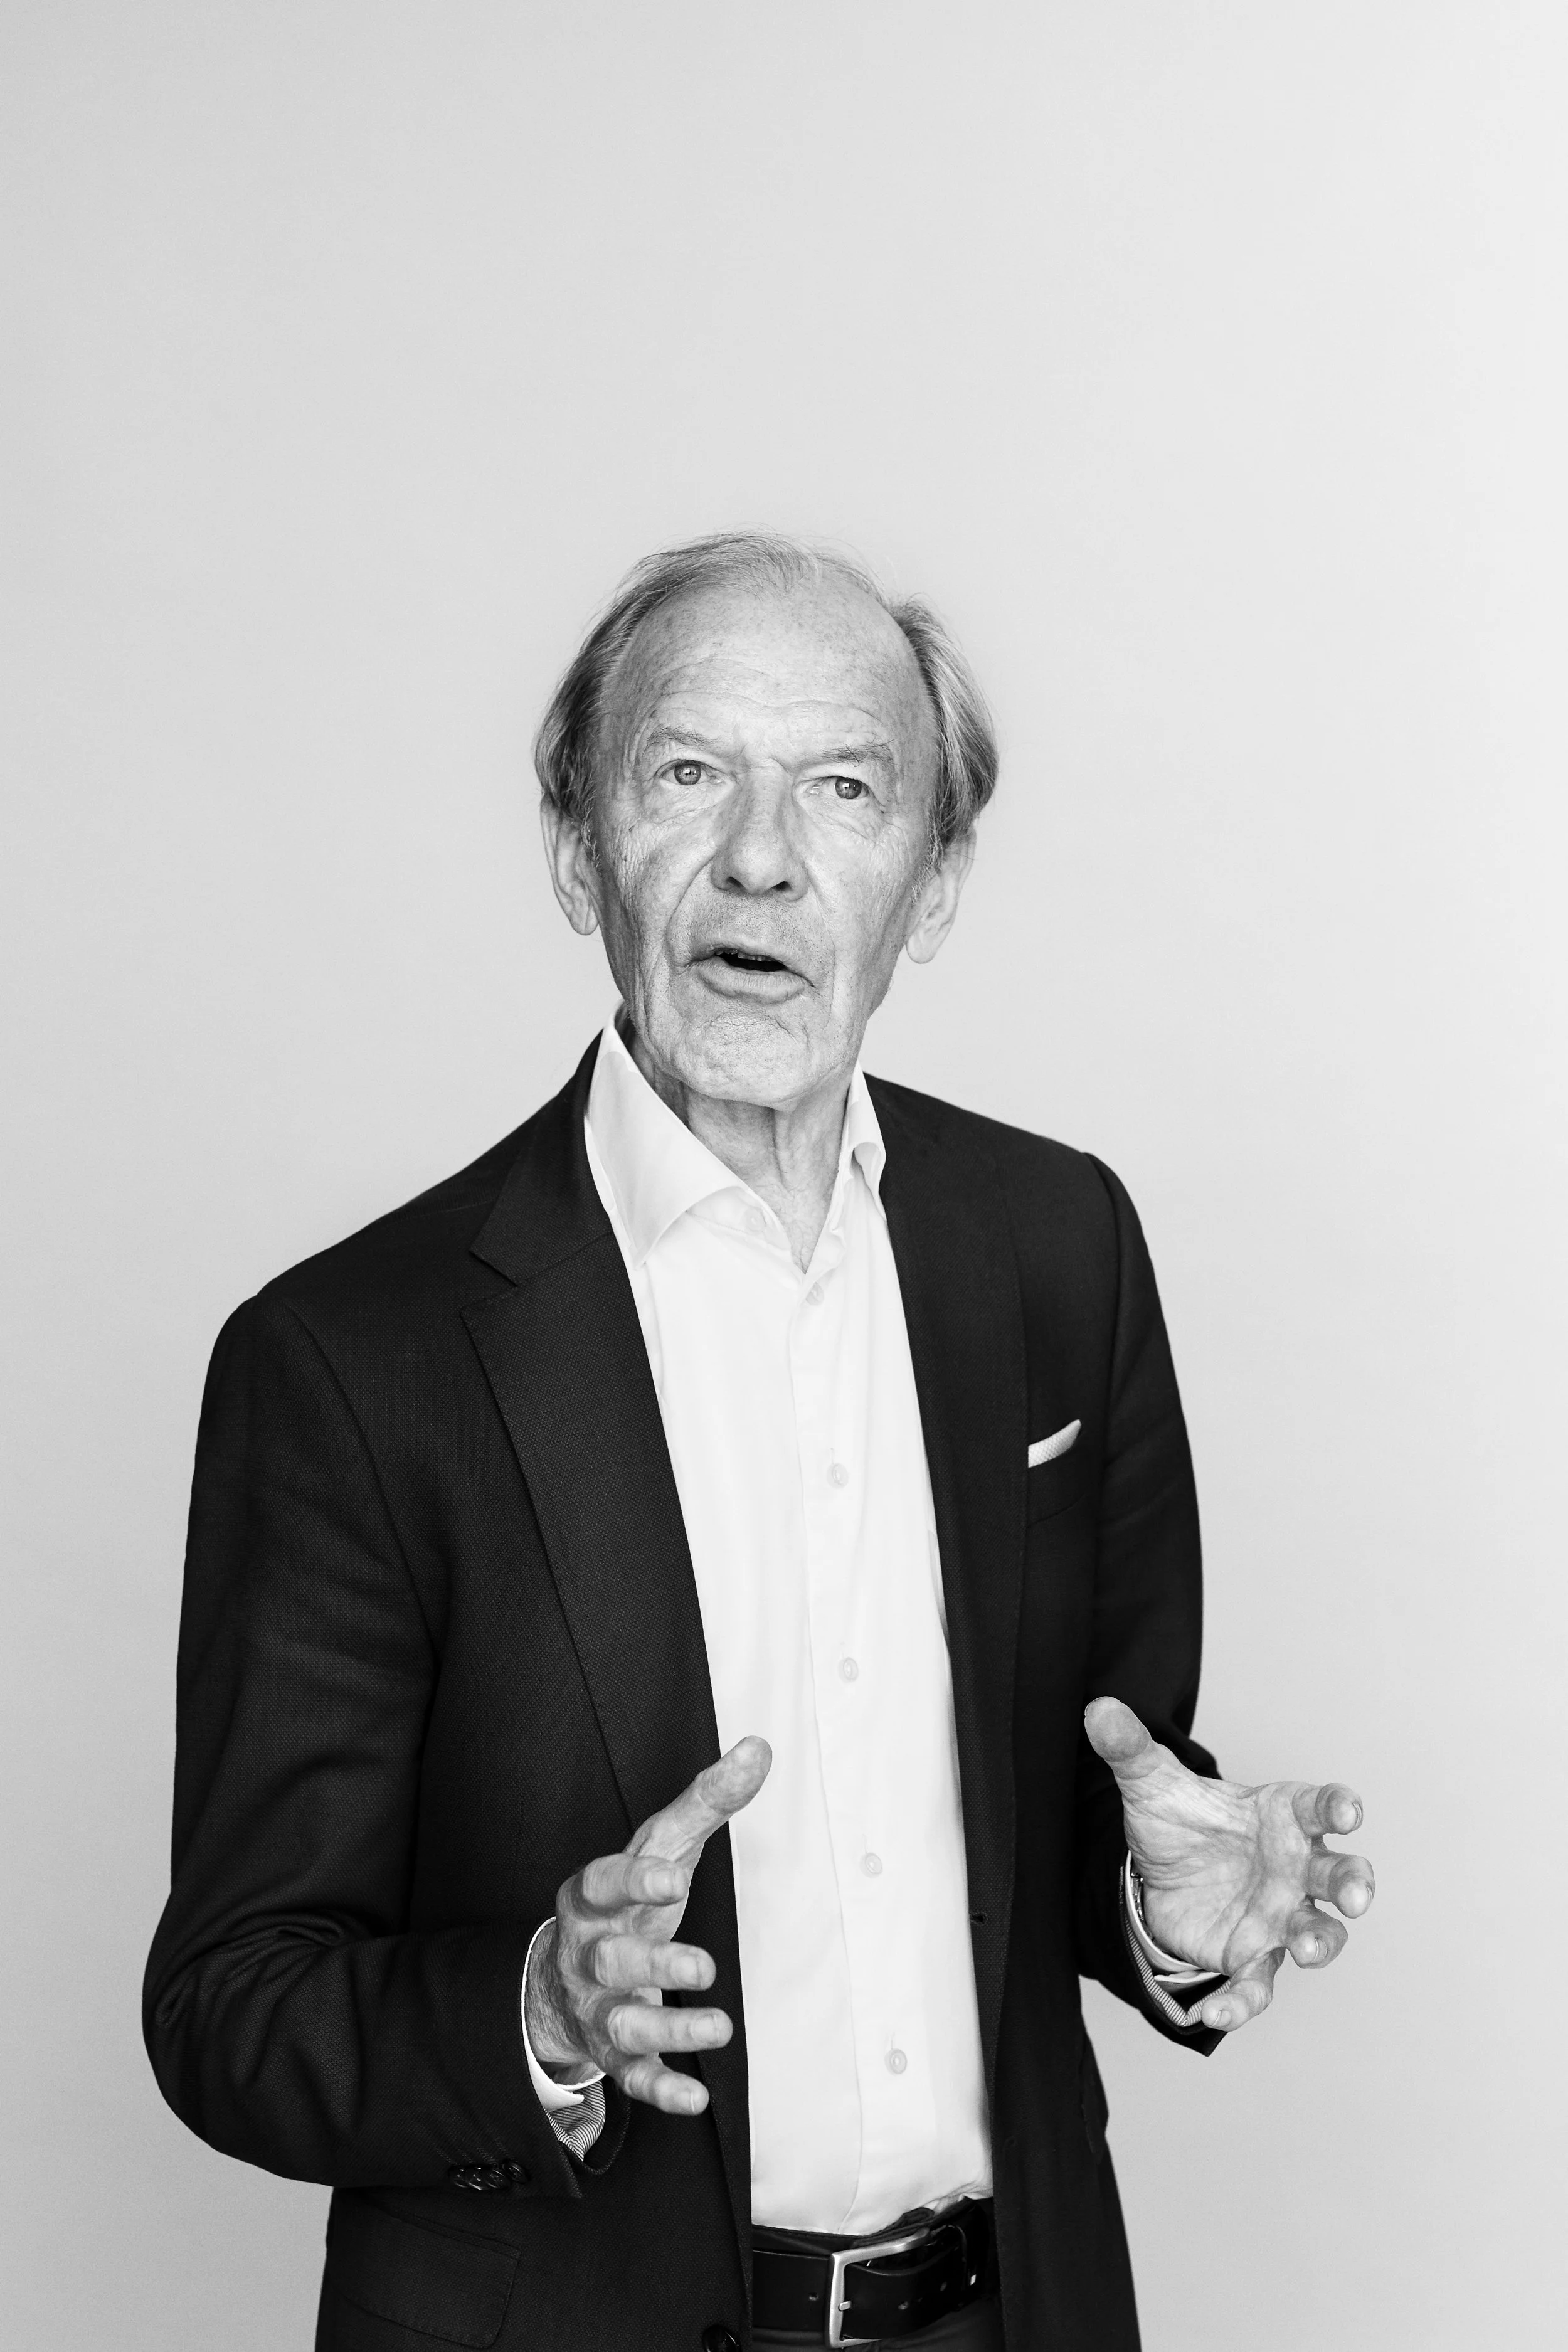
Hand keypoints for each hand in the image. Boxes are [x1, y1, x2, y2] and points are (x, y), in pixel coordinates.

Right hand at [525, 1735, 771, 2115]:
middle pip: (610, 1959)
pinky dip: (661, 2089)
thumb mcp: (661, 1845)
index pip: (604, 1881)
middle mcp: (587, 1952)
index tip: (670, 1878)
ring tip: (717, 2028)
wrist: (561, 1976)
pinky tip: (697, 2099)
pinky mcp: (611, 2055)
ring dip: (666, 2030)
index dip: (634, 1881)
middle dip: (654, 1964)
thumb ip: (708, 1799)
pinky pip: (631, 2079)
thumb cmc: (627, 1900)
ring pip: (620, 2023)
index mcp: (593, 1895)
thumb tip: (760, 1747)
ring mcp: (595, 2007)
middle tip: (704, 1966)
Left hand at [1085, 1696, 1373, 2034]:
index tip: (1348, 1810)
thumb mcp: (1150, 1783)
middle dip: (1353, 1883)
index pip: (1321, 1806)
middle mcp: (1294, 1868)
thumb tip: (1096, 1709)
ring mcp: (1279, 1916)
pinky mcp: (1251, 1956)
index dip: (1339, 1806)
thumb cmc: (1181, 1821)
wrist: (1159, 1875)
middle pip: (1338, 1874)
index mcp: (1282, 1816)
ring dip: (1322, 1942)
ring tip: (1309, 1951)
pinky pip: (1256, 1985)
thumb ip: (1129, 1747)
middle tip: (1355, 1895)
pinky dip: (1242, 2003)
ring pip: (1317, 1933)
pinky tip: (1215, 2012)